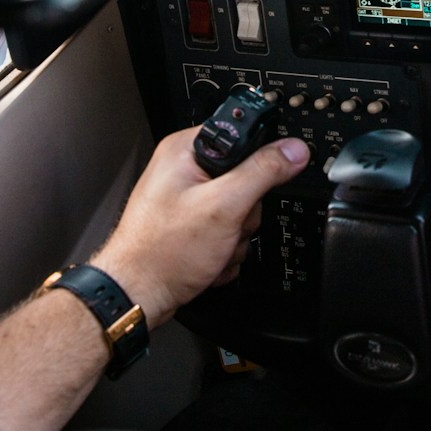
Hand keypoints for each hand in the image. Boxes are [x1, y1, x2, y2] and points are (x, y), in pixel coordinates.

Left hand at [91, 127, 309, 327]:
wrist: (138, 294)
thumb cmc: (161, 252)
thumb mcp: (223, 206)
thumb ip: (262, 172)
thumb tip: (293, 150)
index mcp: (187, 150)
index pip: (242, 136)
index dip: (257, 161)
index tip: (257, 185)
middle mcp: (185, 170)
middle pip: (247, 180)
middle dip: (244, 213)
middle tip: (225, 225)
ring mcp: (189, 201)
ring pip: (241, 211)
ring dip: (235, 237)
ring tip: (213, 246)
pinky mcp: (192, 226)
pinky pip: (228, 231)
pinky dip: (224, 249)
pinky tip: (207, 258)